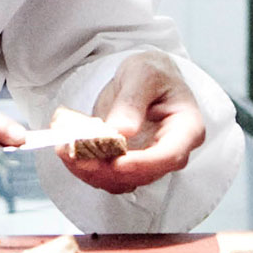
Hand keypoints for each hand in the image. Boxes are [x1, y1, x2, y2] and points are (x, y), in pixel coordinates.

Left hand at [62, 53, 206, 194]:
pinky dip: (87, 169)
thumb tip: (122, 131)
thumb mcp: (143, 74)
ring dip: (92, 171)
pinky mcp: (130, 166)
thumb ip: (133, 101)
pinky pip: (109, 177)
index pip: (170, 155)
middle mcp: (172, 152)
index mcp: (187, 128)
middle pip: (144, 173)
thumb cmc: (152, 72)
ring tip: (65, 150)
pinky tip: (68, 153)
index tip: (117, 163)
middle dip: (108, 169)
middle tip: (76, 154)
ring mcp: (151, 162)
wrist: (145, 80)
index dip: (143, 163)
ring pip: (123, 180)